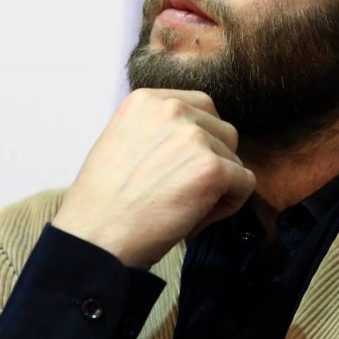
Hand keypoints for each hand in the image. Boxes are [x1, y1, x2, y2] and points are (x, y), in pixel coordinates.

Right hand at [51, 88, 255, 268]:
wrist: (94, 238)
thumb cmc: (105, 203)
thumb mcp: (122, 141)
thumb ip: (158, 129)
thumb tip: (199, 137)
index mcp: (147, 99)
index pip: (201, 108)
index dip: (196, 144)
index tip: (172, 170)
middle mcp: (171, 109)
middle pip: (223, 131)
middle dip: (212, 162)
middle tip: (180, 193)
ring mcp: (193, 137)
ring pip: (235, 158)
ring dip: (219, 185)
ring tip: (182, 207)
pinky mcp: (212, 168)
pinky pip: (244, 183)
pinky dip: (228, 206)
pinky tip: (193, 218)